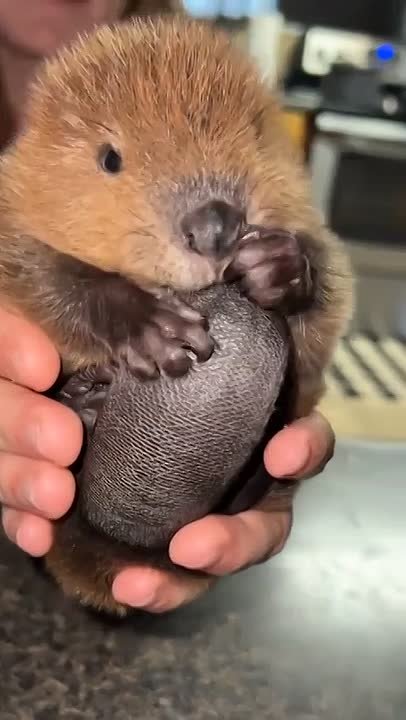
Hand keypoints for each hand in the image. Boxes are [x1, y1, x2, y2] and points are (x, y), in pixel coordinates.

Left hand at [0, 307, 334, 612]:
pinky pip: (177, 568)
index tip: (282, 451)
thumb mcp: (210, 324)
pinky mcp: (180, 528)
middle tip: (195, 544)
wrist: (145, 370)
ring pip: (223, 554)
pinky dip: (160, 583)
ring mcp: (219, 505)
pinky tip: (127, 583)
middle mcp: (253, 476)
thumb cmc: (183, 349)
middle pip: (268, 519)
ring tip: (142, 581)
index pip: (306, 442)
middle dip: (240, 538)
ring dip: (192, 574)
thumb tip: (256, 264)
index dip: (305, 449)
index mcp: (269, 430)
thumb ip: (233, 302)